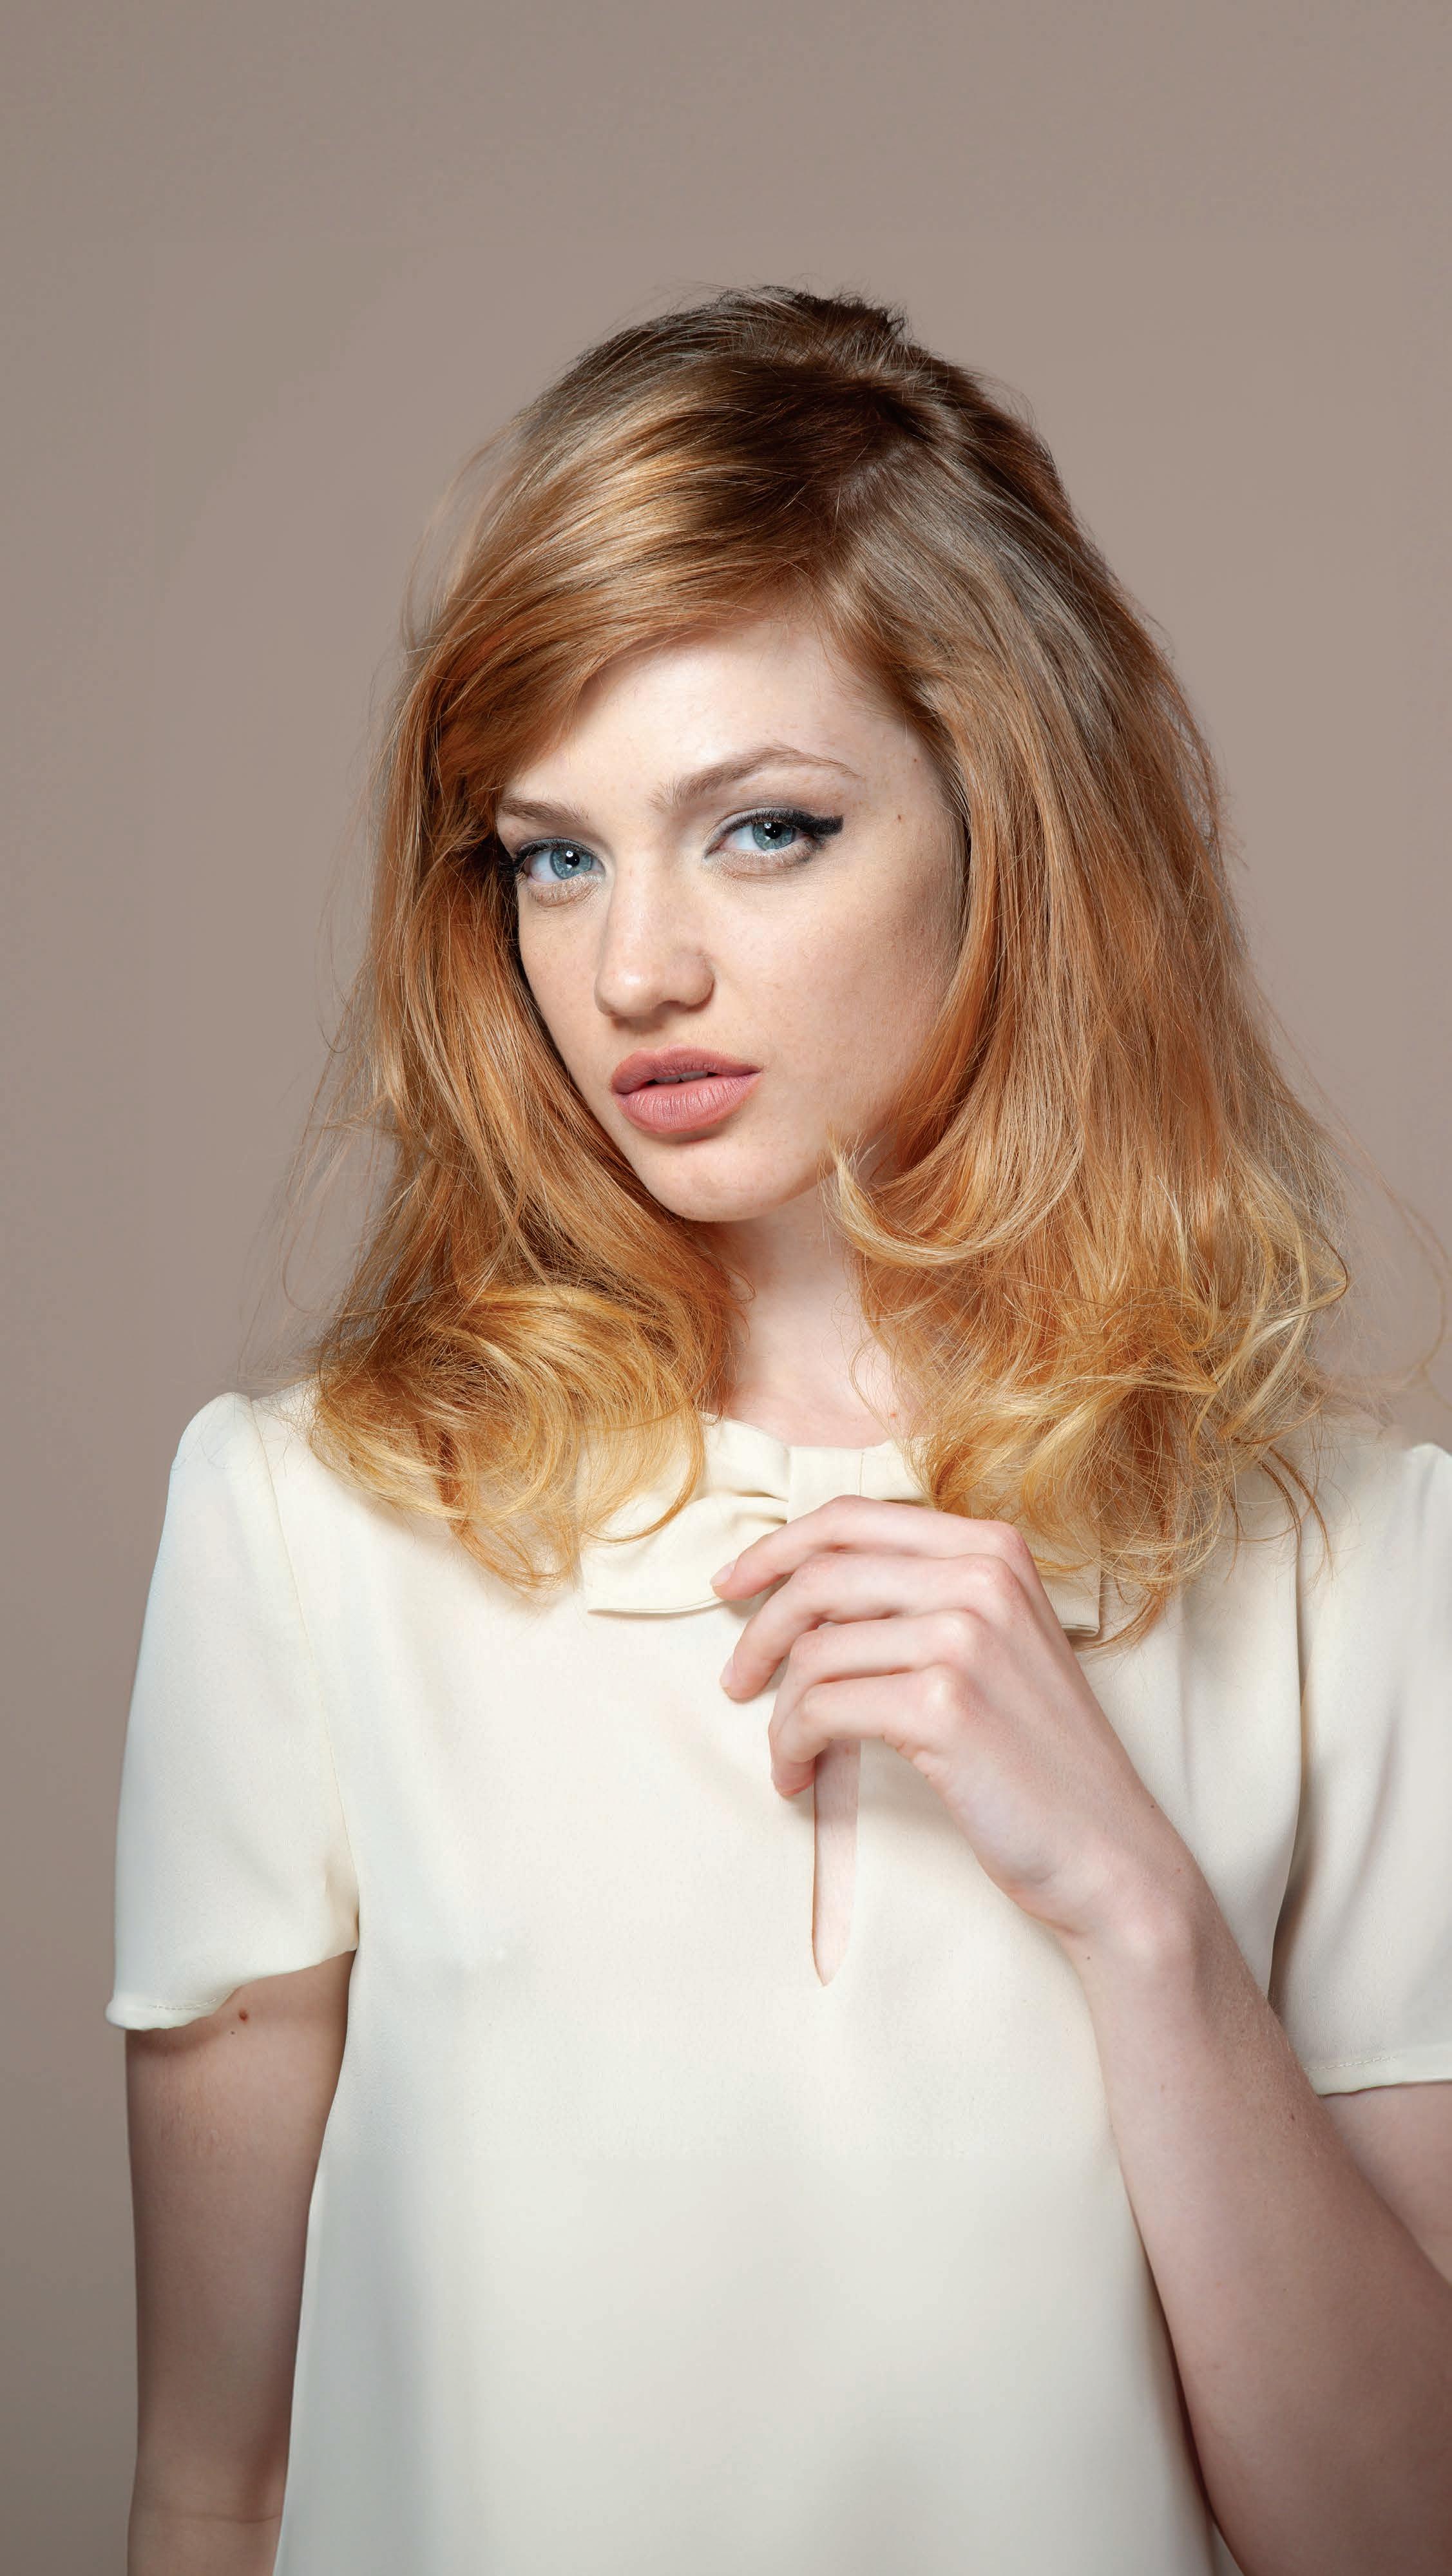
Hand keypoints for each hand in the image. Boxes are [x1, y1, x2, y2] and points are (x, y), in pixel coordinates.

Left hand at [712, 1498, 1197, 1951]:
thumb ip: (920, 1597)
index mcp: (992, 1547)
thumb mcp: (994, 1644)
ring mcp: (965, 1636)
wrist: (1110, 1851)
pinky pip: (821, 1708)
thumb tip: (800, 1587)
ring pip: (814, 1649)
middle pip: (820, 1575)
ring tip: (787, 1753)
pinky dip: (792, 1746)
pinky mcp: (943, 1705)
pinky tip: (798, 1778)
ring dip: (780, 1710)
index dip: (776, 1548)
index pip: (851, 1519)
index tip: (730, 1585)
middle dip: (759, 1630)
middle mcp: (981, 1575)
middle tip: (736, 1679)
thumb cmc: (1038, 1757)